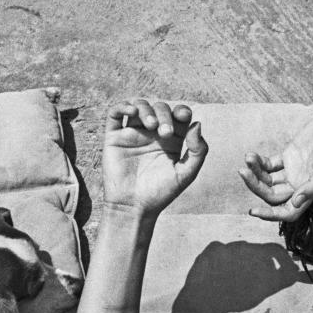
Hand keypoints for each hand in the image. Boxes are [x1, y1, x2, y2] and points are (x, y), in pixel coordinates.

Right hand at [103, 100, 207, 215]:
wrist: (134, 206)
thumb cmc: (161, 193)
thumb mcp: (186, 174)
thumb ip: (198, 151)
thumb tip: (197, 124)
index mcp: (172, 140)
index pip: (178, 115)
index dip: (182, 110)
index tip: (182, 117)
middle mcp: (152, 133)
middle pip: (160, 108)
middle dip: (164, 114)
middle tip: (164, 133)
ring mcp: (133, 133)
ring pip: (139, 106)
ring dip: (146, 109)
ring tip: (150, 125)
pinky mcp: (114, 137)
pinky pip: (115, 114)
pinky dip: (122, 106)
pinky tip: (132, 111)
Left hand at [239, 106, 312, 220]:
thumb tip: (296, 203)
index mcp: (309, 192)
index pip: (288, 212)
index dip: (270, 215)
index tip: (253, 211)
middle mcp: (299, 185)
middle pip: (272, 195)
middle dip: (256, 186)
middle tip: (243, 172)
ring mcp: (292, 172)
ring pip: (267, 181)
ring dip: (255, 173)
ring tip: (248, 159)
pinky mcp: (288, 158)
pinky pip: (269, 166)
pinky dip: (259, 163)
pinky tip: (252, 156)